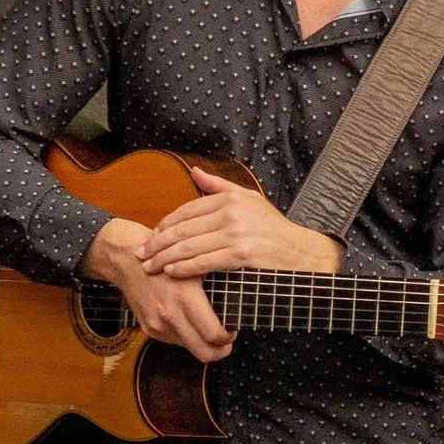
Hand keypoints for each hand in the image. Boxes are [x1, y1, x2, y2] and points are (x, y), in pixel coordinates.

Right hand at [82, 217, 232, 360]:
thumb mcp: (196, 265)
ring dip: (201, 342)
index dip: (229, 337)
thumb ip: (217, 283)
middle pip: (204, 353)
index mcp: (185, 298)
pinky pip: (174, 340)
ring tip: (207, 324)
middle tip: (226, 339)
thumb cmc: (166, 258)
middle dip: (220, 350)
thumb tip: (241, 299)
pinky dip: (185, 334)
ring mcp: (158, 325)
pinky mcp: (149, 329)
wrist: (128, 261)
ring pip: (190, 348)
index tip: (233, 329)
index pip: (214, 335)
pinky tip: (187, 319)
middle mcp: (170, 316)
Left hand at [137, 167, 341, 279]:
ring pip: (188, 246)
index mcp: (231, 198)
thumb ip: (220, 187)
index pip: (187, 210)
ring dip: (164, 258)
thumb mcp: (250, 201)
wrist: (302, 255)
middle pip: (183, 229)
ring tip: (150, 267)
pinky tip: (171, 272)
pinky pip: (203, 262)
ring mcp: (236, 233)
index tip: (151, 236)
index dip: (164, 225)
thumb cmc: (274, 231)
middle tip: (140, 254)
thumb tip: (196, 171)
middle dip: (157, 243)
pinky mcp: (240, 254)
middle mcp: (232, 212)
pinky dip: (183, 268)